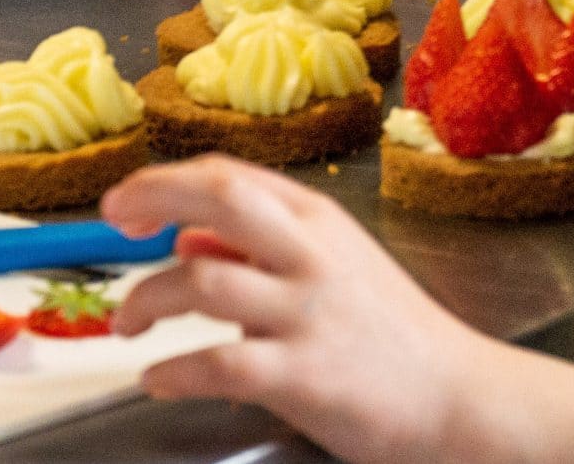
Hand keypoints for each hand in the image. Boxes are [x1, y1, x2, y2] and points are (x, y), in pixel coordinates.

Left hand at [102, 156, 498, 463]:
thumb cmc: (394, 336)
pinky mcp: (304, 374)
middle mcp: (311, 254)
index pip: (228, 175)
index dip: (163, 181)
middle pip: (217, 196)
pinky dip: (173, 371)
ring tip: (129, 325)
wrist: (461, 400)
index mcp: (318, 221)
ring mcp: (309, 312)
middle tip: (113, 227)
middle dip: (151, 198)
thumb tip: (186, 235)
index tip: (123, 204)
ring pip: (201, 278)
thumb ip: (261, 249)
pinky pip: (217, 363)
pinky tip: (158, 380)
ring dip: (148, 300)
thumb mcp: (335, 268)